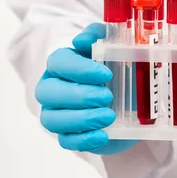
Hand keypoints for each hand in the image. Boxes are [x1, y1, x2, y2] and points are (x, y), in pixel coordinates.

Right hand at [35, 23, 138, 154]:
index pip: (58, 62)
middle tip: (107, 96)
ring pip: (52, 120)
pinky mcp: (68, 135)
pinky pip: (66, 141)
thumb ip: (99, 36)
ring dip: (81, 119)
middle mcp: (52, 88)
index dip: (79, 69)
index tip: (106, 73)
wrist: (128, 99)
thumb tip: (83, 40)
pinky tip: (103, 136)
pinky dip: (84, 140)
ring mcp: (56, 114)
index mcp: (62, 64)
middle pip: (48, 93)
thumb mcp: (112, 47)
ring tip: (108, 116)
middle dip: (78, 95)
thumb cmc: (115, 68)